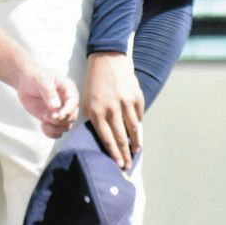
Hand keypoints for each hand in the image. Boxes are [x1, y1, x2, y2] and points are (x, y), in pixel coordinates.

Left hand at [15, 65, 79, 138]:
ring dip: (55, 127)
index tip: (58, 115)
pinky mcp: (52, 120)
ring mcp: (60, 112)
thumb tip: (55, 106)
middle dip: (59, 120)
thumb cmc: (35, 76)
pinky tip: (43, 126)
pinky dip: (51, 133)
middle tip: (46, 116)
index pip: (74, 103)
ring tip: (44, 119)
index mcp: (69, 90)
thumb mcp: (41, 80)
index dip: (68, 110)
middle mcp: (67, 102)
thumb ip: (48, 92)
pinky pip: (57, 132)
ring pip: (66, 127)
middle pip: (71, 118)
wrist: (25, 81)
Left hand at [82, 51, 143, 169]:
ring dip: (135, 143)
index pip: (107, 138)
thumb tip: (103, 137)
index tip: (118, 164)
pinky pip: (139, 115)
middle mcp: (111, 108)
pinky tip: (137, 131)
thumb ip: (94, 119)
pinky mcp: (136, 96)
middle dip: (125, 154)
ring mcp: (125, 102)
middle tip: (129, 166)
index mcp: (96, 110)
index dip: (113, 153)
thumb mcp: (86, 100)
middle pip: (121, 137)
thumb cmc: (94, 82)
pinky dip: (138, 124)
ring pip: (133, 129)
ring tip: (136, 151)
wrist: (106, 59)